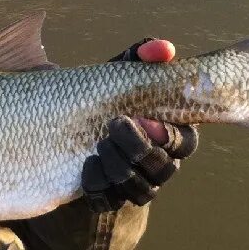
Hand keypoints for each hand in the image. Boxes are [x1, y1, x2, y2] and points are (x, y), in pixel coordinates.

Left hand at [81, 39, 198, 212]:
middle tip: (114, 125)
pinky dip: (97, 185)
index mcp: (167, 135)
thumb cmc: (103, 102)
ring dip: (118, 167)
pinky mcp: (107, 199)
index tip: (144, 120)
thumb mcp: (118, 77)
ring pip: (139, 190)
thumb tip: (163, 48)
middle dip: (139, 149)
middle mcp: (156, 164)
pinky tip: (85, 165)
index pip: (185, 143)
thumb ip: (139, 58)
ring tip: (97, 147)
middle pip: (163, 169)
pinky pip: (108, 201)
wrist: (62, 133)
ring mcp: (133, 186)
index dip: (169, 136)